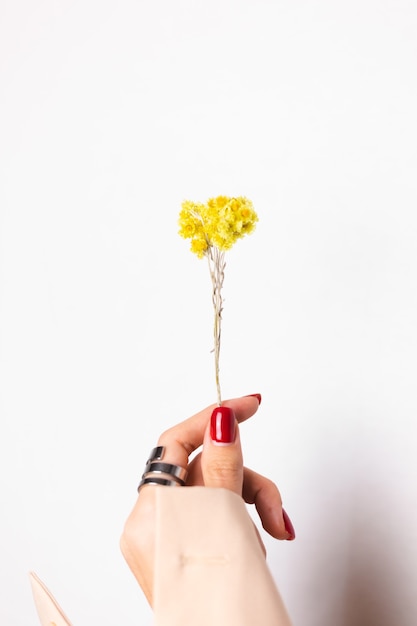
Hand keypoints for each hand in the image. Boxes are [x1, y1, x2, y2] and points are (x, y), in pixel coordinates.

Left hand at [120, 394, 294, 604]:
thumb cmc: (222, 603)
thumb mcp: (228, 522)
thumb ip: (225, 466)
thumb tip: (222, 419)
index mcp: (152, 514)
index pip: (178, 441)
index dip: (214, 417)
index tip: (249, 404)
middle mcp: (151, 525)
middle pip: (205, 470)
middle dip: (248, 482)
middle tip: (276, 511)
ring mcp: (166, 540)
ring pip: (215, 493)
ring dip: (251, 506)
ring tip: (272, 535)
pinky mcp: (183, 551)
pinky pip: (213, 516)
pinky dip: (240, 522)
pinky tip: (254, 544)